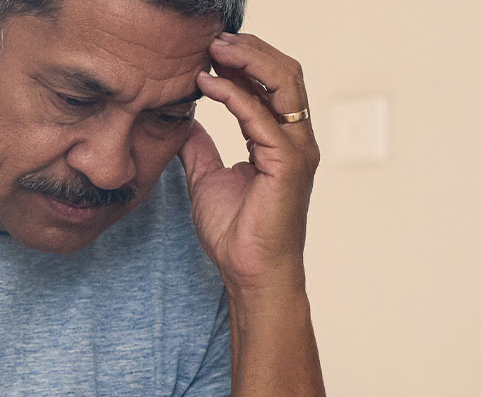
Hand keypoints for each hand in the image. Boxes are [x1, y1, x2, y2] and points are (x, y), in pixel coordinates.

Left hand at [180, 31, 320, 296]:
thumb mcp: (207, 179)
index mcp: (282, 141)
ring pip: (283, 83)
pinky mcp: (288, 164)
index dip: (245, 61)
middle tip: (214, 38)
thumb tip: (184, 122)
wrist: (248, 273)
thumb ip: (200, 147)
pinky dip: (234, 94)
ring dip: (248, 60)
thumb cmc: (236, 234)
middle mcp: (297, 140)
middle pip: (285, 73)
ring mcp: (297, 150)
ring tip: (214, 48)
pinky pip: (261, 115)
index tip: (210, 49)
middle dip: (251, 49)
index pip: (272, 83)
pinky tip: (207, 84)